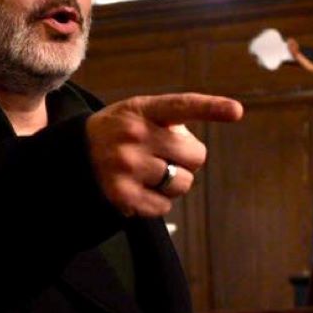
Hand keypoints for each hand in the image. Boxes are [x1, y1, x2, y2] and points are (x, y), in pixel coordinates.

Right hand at [87, 93, 243, 216]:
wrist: (75, 153)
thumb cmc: (121, 131)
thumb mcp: (139, 112)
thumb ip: (170, 121)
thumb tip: (194, 153)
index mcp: (142, 109)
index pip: (182, 106)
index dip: (211, 108)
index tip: (237, 111)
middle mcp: (134, 135)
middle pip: (196, 156)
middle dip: (188, 159)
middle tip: (166, 156)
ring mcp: (127, 166)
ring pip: (183, 184)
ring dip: (174, 183)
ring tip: (149, 172)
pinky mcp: (123, 195)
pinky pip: (165, 206)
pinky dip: (159, 201)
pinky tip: (140, 188)